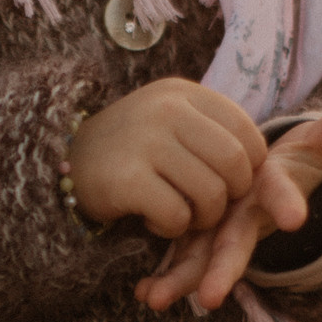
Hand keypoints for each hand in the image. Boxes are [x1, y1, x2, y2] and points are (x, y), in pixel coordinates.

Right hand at [66, 79, 270, 236]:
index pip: (247, 133)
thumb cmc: (129, 148)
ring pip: (210, 195)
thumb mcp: (169, 121)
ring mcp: (146, 141)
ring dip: (201, 219)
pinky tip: (153, 219)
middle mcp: (167, 110)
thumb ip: (212, 132)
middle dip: (229, 198)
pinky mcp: (127, 178)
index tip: (227, 184)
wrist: (59, 161)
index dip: (248, 170)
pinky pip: (177, 216)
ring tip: (179, 215)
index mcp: (184, 93)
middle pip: (235, 165)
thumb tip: (262, 164)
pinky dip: (171, 229)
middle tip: (206, 207)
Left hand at [135, 100, 321, 313]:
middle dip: (223, 272)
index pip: (283, 198)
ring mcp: (221, 230)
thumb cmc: (296, 163)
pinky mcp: (198, 233)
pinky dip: (165, 277)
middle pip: (236, 247)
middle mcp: (247, 219)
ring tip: (154, 299)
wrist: (277, 180)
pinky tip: (143, 293)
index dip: (287, 204)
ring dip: (180, 281)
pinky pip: (181, 257)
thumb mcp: (317, 145)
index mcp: (272, 194)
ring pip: (201, 259)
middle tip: (210, 297)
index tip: (295, 218)